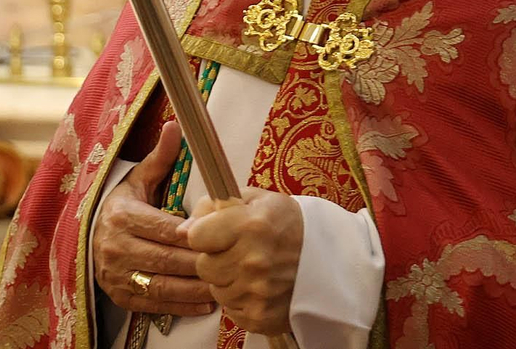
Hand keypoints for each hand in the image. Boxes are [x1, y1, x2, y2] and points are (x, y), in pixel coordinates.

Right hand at [92, 122, 215, 318]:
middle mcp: (115, 247)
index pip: (164, 228)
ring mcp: (115, 275)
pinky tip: (206, 302)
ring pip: (162, 286)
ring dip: (195, 288)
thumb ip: (160, 158)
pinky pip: (154, 305)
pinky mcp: (119, 296)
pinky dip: (181, 306)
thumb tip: (175, 126)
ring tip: (226, 285)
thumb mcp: (138, 178)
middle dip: (201, 263)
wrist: (88, 234)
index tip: (220, 235)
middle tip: (233, 263)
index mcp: (122, 216)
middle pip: (166, 259)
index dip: (194, 234)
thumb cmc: (123, 204)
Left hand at [186, 188, 303, 334]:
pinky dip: (241, 300)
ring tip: (254, 269)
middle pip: (203, 266)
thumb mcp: (257, 199)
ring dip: (228, 280)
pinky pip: (231, 310)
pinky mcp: (261, 317)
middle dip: (216, 258)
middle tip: (240, 251)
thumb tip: (182, 229)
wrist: (333, 259)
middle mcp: (252, 261)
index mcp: (250, 225)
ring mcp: (257, 293)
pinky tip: (259, 287)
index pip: (196, 237)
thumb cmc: (290, 224)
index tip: (218, 232)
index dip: (205, 234)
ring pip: (216, 290)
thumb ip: (215, 206)